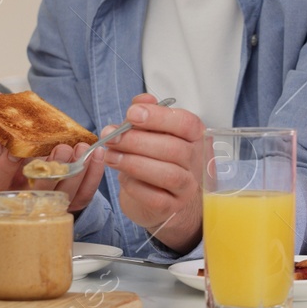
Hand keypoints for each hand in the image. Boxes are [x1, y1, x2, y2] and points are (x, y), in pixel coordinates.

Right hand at [0, 101, 107, 212]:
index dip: (7, 164)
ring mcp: (50, 202)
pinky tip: (97, 155)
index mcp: (4, 182)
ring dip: (76, 170)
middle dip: (53, 168)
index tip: (14, 150)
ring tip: (82, 148)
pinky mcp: (73, 204)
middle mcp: (27, 196)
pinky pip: (84, 193)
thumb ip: (2, 122)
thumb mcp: (8, 143)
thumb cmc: (22, 158)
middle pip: (39, 188)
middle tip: (63, 147)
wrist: (42, 177)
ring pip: (64, 193)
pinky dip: (93, 174)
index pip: (1, 177)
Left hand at [103, 94, 205, 251]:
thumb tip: (142, 100)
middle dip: (137, 141)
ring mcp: (187, 186)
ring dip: (134, 162)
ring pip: (167, 174)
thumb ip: (147, 114)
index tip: (132, 114)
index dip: (159, 117)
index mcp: (195, 137)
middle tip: (111, 136)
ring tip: (110, 156)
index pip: (186, 123)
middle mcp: (196, 161)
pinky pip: (156, 198)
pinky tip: (122, 178)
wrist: (163, 199)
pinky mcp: (173, 207)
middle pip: (174, 149)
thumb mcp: (152, 134)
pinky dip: (135, 186)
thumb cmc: (158, 160)